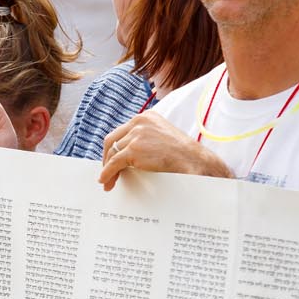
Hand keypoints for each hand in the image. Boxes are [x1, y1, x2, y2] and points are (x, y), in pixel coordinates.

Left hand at [99, 112, 231, 189]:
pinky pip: (114, 163)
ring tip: (107, 181)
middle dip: (107, 157)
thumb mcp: (162, 137)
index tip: (112, 158)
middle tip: (106, 171)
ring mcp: (136, 135)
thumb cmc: (182, 153)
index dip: (115, 147)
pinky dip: (107, 173)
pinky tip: (106, 181)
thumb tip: (128, 153)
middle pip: (113, 140)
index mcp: (146, 117)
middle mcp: (139, 122)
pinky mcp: (133, 149)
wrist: (192, 160)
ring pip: (112, 152)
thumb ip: (145, 138)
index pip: (122, 131)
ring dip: (107, 168)